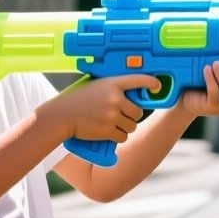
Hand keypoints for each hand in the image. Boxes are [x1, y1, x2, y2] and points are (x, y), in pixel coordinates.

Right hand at [45, 74, 160, 142]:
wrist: (61, 116)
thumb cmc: (77, 100)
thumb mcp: (95, 87)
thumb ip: (112, 89)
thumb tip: (131, 95)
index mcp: (112, 84)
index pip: (138, 80)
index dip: (151, 83)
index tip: (158, 86)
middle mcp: (115, 98)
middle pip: (138, 111)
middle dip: (131, 116)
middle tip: (119, 116)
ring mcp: (112, 115)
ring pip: (132, 126)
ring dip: (124, 127)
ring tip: (110, 124)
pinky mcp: (108, 130)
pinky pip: (123, 136)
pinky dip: (117, 137)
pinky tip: (107, 132)